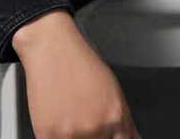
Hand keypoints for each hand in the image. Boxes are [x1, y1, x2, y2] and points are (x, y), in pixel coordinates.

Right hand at [12, 10, 141, 138]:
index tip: (111, 136)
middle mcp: (95, 127)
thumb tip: (132, 138)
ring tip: (71, 116)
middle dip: (96, 136)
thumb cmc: (81, 64)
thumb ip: (124, 121)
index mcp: (115, 116)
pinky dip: (58, 136)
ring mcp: (71, 134)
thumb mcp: (113, 90)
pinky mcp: (47, 136)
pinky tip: (60, 121)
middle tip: (86, 120)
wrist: (53, 49)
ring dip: (76, 135)